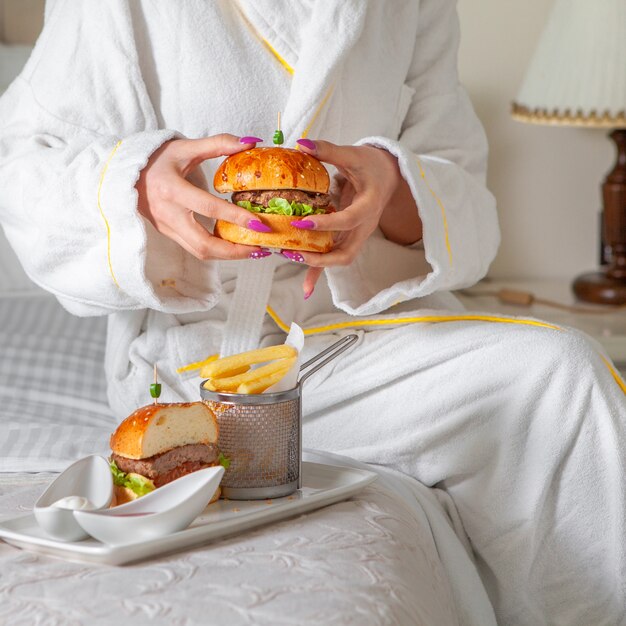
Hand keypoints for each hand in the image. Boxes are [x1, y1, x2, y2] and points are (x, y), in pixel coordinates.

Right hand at [136, 134, 271, 260]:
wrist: (125, 171)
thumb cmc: (156, 158)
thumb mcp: (186, 147)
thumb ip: (218, 144)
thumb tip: (250, 142)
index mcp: (172, 190)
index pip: (208, 208)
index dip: (235, 217)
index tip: (259, 224)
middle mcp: (168, 214)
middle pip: (204, 244)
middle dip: (234, 250)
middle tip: (259, 247)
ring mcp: (167, 228)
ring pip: (200, 252)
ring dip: (228, 255)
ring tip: (252, 250)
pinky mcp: (169, 234)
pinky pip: (195, 248)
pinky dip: (217, 251)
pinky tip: (235, 246)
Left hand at [291, 139, 422, 297]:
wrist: (390, 174)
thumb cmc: (372, 164)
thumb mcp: (353, 154)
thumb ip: (328, 150)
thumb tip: (302, 145)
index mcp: (368, 206)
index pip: (347, 220)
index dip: (325, 225)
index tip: (301, 222)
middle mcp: (364, 226)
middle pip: (346, 254)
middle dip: (321, 259)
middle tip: (295, 254)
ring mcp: (357, 234)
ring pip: (340, 259)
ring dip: (318, 266)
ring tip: (294, 267)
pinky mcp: (350, 236)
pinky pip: (335, 255)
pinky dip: (320, 267)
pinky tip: (305, 282)